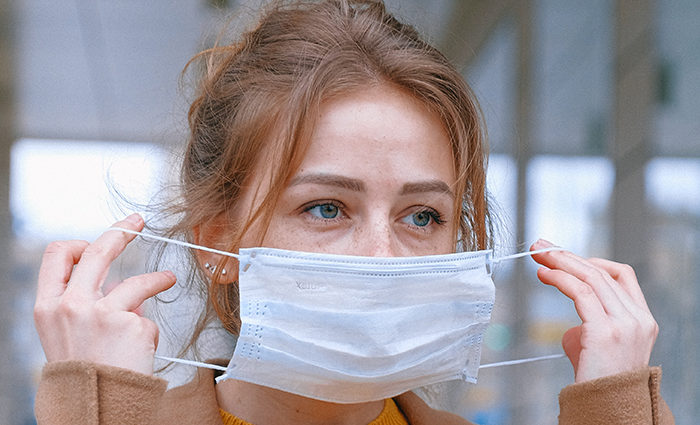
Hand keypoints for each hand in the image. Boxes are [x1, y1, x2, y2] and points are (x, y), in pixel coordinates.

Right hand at [34, 214, 176, 374]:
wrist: (93, 409)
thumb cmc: (84, 375)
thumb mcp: (69, 336)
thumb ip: (89, 307)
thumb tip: (122, 289)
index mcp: (48, 306)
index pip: (57, 256)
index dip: (80, 243)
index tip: (98, 240)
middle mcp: (71, 305)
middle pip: (98, 251)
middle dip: (120, 230)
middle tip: (137, 223)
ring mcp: (101, 312)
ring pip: (135, 282)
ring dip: (157, 279)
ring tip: (167, 278)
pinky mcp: (130, 323)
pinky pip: (146, 319)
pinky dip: (147, 332)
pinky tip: (142, 348)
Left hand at [531, 239, 657, 382]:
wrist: (607, 411)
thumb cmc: (599, 383)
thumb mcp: (599, 347)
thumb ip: (590, 328)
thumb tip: (572, 325)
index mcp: (642, 319)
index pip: (621, 275)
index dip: (591, 261)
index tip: (564, 256)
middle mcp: (638, 318)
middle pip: (602, 271)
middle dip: (568, 255)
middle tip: (541, 246)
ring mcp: (625, 324)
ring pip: (591, 277)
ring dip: (560, 262)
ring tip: (538, 255)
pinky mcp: (605, 331)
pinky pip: (580, 292)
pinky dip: (559, 278)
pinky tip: (543, 275)